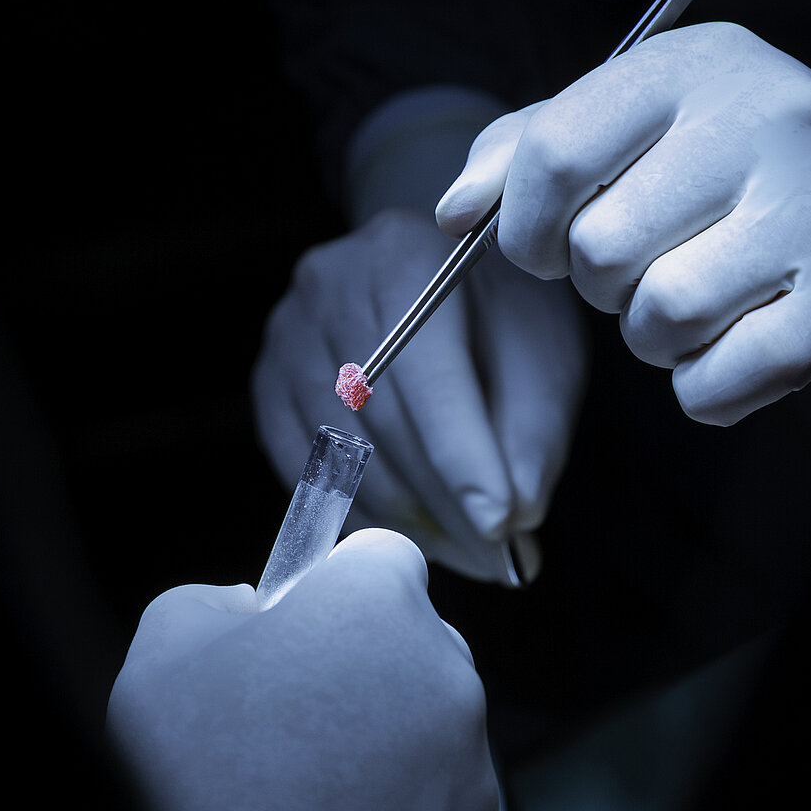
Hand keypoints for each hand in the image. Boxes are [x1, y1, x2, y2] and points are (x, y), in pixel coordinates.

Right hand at [106, 528, 497, 810]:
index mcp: (379, 603)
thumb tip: (253, 612)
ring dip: (385, 741)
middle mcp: (447, 670)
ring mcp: (473, 761)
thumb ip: (215, 600)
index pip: (381, 556)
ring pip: (429, 725)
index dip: (336, 583)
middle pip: (412, 641)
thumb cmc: (203, 774)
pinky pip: (440, 806)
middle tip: (295, 717)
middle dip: (363, 662)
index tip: (300, 625)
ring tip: (312, 796)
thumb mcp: (169, 646)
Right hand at [251, 208, 587, 583]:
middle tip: (494, 556)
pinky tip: (408, 534)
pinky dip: (359, 515)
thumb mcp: (542, 352)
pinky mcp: (268, 385)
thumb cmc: (500, 315)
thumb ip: (534, 427)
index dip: (464, 455)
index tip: (501, 524)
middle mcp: (329, 285)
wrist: (434, 280)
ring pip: (340, 454)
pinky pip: (305, 472)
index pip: (428, 371)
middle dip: (443, 500)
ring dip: (404, 518)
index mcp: (403, 255)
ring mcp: (287, 336)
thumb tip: (513, 515)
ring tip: (462, 550)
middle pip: (381, 419)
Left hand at [437, 23, 810, 424]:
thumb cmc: (724, 163)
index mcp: (690, 69)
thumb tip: (454, 212)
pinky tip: (737, 341)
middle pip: (600, 250)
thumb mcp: (630, 124)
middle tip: (647, 266)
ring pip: (659, 318)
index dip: (524, 225)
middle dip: (601, 283)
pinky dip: (703, 388)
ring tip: (699, 297)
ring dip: (653, 336)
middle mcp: (763, 123)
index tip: (543, 245)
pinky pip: (715, 385)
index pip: (553, 153)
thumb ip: (528, 153)